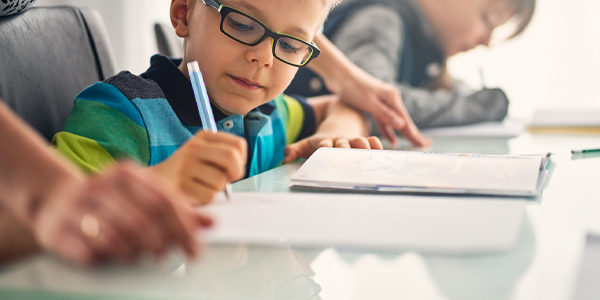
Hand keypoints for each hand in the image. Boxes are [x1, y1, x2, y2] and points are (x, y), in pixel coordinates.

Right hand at [32, 163, 212, 265]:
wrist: (57, 199)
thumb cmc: (110, 200)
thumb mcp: (144, 197)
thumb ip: (177, 210)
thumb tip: (211, 222)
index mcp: (126, 173)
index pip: (163, 201)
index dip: (183, 229)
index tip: (195, 249)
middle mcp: (100, 185)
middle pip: (142, 220)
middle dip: (162, 243)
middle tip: (168, 254)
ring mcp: (76, 206)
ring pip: (116, 237)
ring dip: (136, 253)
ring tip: (142, 255)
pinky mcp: (56, 229)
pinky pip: (88, 251)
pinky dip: (106, 258)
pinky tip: (113, 256)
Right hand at [148, 131, 246, 204]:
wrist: (157, 180)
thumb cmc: (190, 170)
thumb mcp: (207, 154)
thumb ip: (226, 156)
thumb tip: (239, 170)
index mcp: (204, 136)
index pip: (238, 144)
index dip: (241, 160)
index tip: (232, 168)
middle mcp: (194, 147)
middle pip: (231, 157)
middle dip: (236, 173)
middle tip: (228, 180)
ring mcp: (186, 165)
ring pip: (220, 180)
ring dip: (218, 188)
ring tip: (204, 185)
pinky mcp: (181, 184)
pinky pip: (209, 195)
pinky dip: (207, 198)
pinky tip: (195, 192)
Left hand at [283, 134, 382, 163]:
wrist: (341, 123)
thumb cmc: (322, 141)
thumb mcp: (307, 143)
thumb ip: (296, 149)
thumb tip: (283, 158)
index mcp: (325, 141)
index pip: (323, 144)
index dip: (324, 147)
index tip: (323, 150)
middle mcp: (340, 141)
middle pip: (342, 144)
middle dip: (344, 150)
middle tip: (346, 157)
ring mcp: (353, 140)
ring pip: (359, 142)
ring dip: (362, 147)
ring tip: (366, 154)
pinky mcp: (365, 142)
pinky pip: (373, 142)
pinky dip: (377, 146)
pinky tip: (383, 152)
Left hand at [335, 69, 431, 146]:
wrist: (339, 74)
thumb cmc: (352, 87)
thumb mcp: (369, 103)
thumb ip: (384, 115)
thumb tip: (402, 125)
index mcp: (392, 98)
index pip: (406, 121)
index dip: (415, 134)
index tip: (425, 144)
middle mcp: (390, 99)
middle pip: (403, 121)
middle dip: (412, 134)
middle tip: (424, 146)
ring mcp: (382, 101)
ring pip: (394, 121)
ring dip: (401, 133)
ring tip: (411, 144)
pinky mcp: (373, 103)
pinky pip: (384, 120)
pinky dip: (388, 130)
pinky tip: (391, 139)